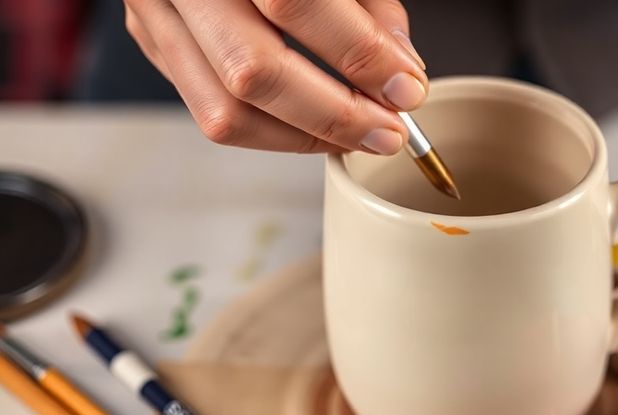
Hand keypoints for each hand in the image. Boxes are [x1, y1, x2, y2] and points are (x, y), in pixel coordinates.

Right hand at [125, 0, 426, 153]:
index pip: (296, 3)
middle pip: (254, 73)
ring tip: (358, 136)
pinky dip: (272, 130)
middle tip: (388, 130)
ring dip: (304, 138)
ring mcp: (157, 11)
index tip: (406, 86)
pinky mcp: (151, 38)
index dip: (360, 56)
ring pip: (225, 111)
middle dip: (336, 117)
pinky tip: (314, 124)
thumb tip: (399, 66)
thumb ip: (368, 1)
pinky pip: (209, 111)